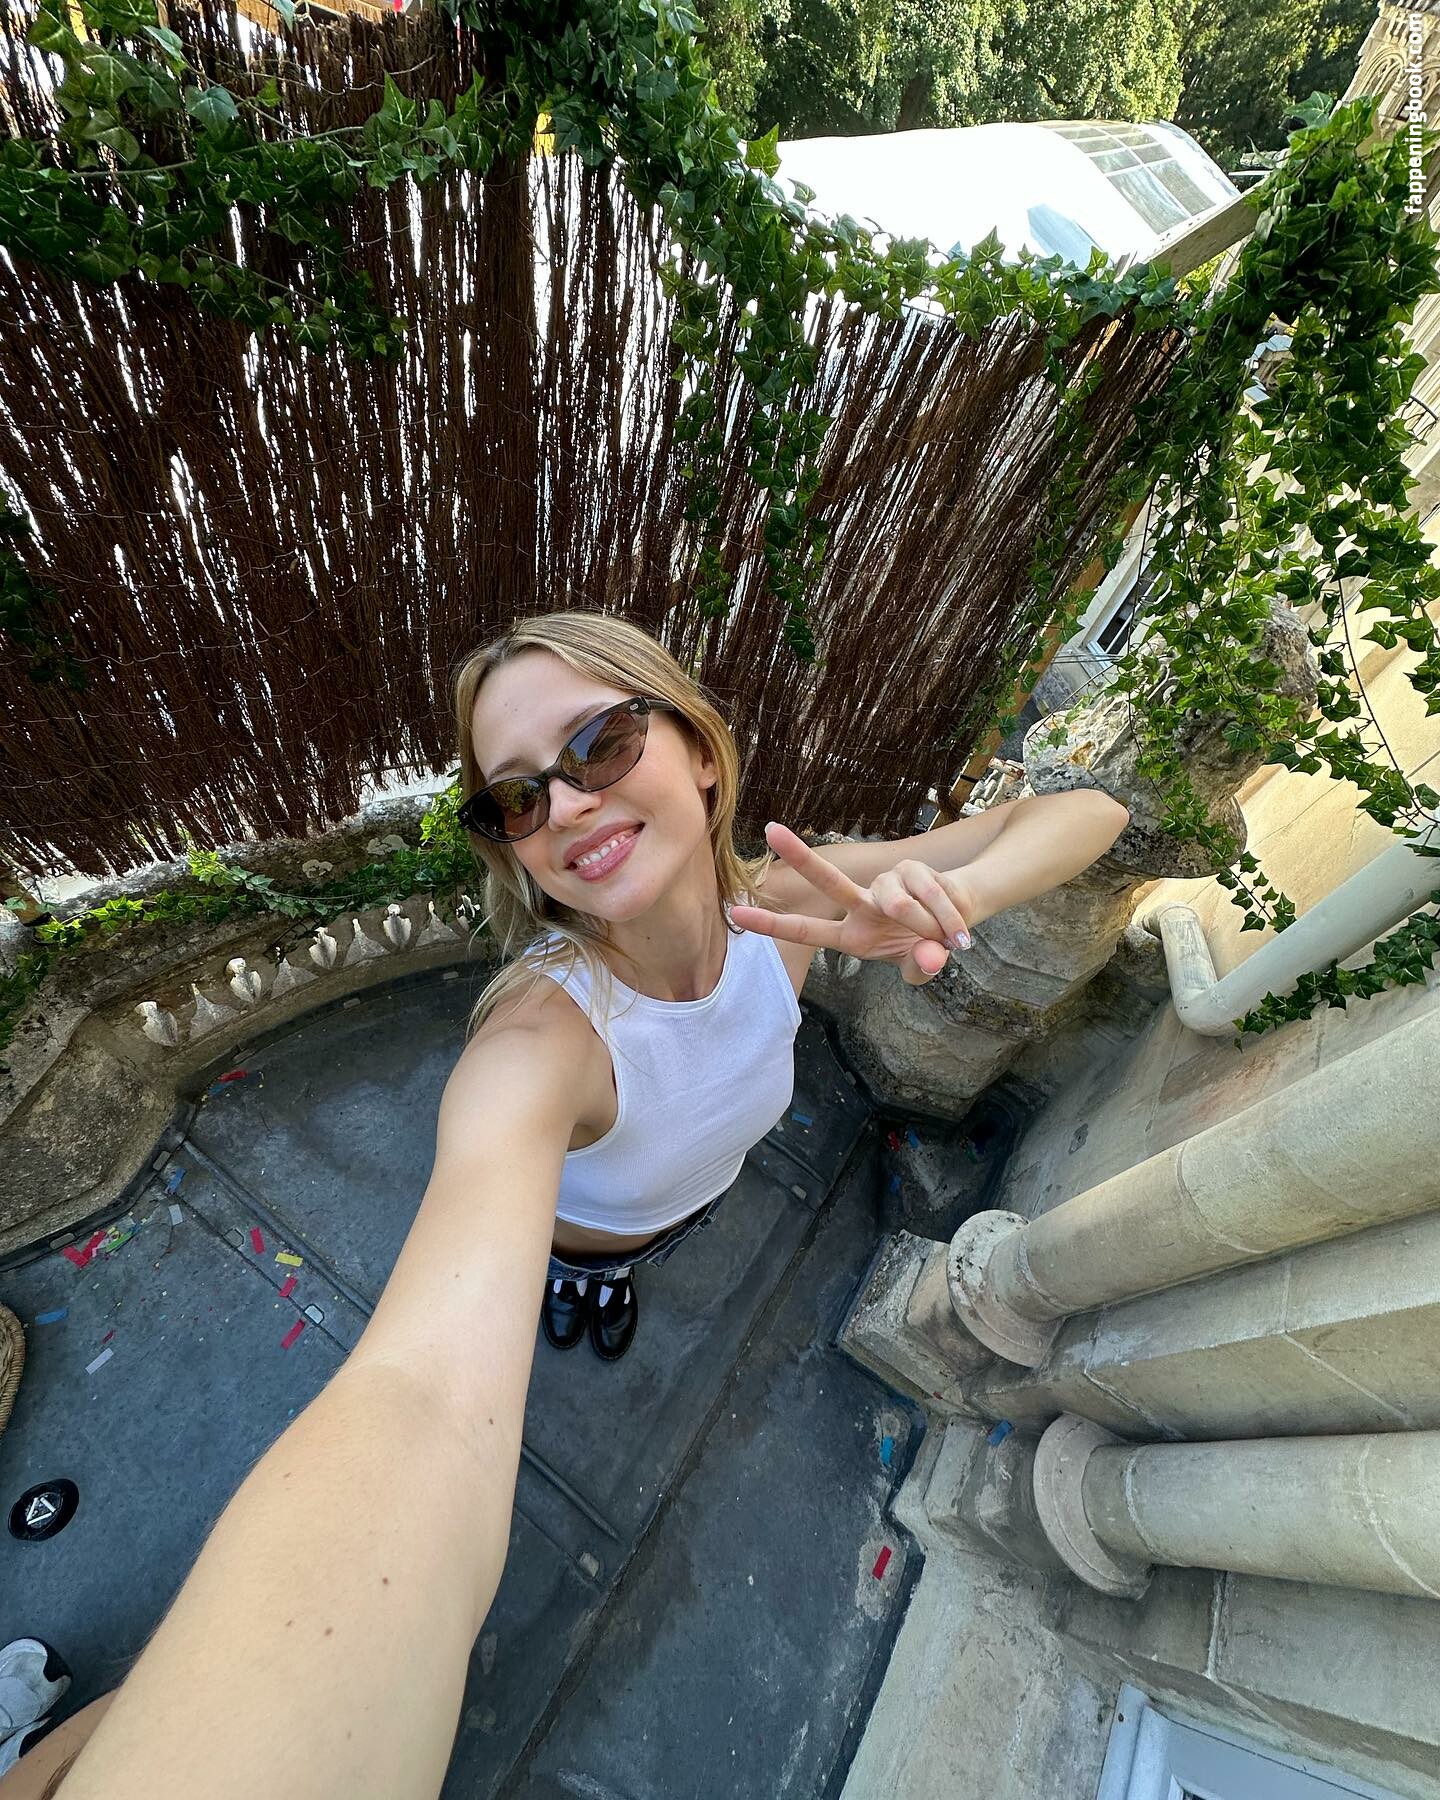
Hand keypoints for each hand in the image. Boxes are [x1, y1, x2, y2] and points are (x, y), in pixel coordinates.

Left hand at [731, 822, 974, 986]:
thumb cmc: (925, 946)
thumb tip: (931, 958)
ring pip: (899, 903)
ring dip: (927, 924)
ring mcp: (883, 885)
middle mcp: (861, 905)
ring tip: (947, 938)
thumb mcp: (920, 965)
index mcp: (851, 936)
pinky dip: (949, 917)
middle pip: (829, 879)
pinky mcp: (909, 870)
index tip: (736, 913)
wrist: (957, 921)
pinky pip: (930, 894)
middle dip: (801, 856)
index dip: (772, 925)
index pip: (806, 930)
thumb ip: (922, 967)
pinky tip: (958, 928)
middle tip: (769, 830)